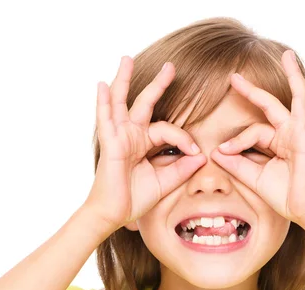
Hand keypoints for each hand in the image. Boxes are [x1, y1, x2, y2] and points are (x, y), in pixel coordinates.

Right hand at [83, 56, 206, 230]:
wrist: (114, 214)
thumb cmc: (134, 199)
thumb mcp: (165, 182)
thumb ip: (182, 168)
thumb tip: (202, 155)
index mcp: (144, 143)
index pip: (168, 129)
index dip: (184, 137)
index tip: (195, 151)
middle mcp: (131, 135)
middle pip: (145, 103)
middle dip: (158, 84)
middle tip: (171, 67)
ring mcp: (119, 136)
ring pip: (121, 102)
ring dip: (124, 80)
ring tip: (126, 58)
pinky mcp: (110, 143)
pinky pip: (106, 119)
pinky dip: (103, 102)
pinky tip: (102, 85)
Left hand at [211, 49, 304, 225]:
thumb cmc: (284, 196)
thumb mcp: (253, 177)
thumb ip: (236, 163)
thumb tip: (215, 151)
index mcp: (278, 142)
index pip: (253, 131)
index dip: (236, 141)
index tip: (223, 151)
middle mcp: (290, 134)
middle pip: (272, 105)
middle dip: (253, 91)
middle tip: (234, 76)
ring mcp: (302, 134)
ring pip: (297, 100)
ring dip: (294, 77)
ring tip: (288, 55)